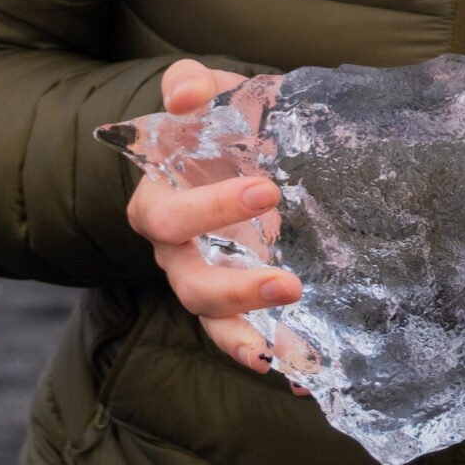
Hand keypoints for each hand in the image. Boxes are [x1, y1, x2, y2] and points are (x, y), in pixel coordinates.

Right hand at [124, 60, 309, 388]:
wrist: (233, 148)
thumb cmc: (214, 122)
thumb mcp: (205, 95)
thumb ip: (190, 86)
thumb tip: (186, 93)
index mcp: (158, 202)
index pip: (168, 217)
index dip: (208, 209)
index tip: (266, 189)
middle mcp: (177, 253)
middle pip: (191, 285)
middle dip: (237, 289)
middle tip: (290, 281)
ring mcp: (206, 282)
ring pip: (214, 322)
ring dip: (252, 334)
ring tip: (296, 345)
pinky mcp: (238, 303)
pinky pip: (247, 339)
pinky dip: (275, 359)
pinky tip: (306, 379)